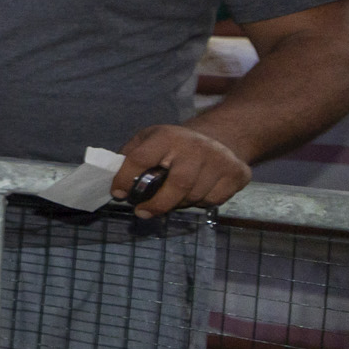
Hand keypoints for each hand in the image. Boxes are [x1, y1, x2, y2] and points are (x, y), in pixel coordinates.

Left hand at [114, 124, 249, 217]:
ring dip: (179, 204)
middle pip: (178, 184)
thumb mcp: (148, 140)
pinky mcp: (238, 173)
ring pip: (196, 195)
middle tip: (143, 212)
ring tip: (171, 198)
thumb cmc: (174, 145)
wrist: (219, 136)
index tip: (118, 194)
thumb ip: (130, 156)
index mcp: (167, 136)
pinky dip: (200, 203)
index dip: (125, 179)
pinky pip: (213, 200)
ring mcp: (220, 159)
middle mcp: (196, 146)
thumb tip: (111, 178)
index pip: (141, 159)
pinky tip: (195, 193)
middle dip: (158, 204)